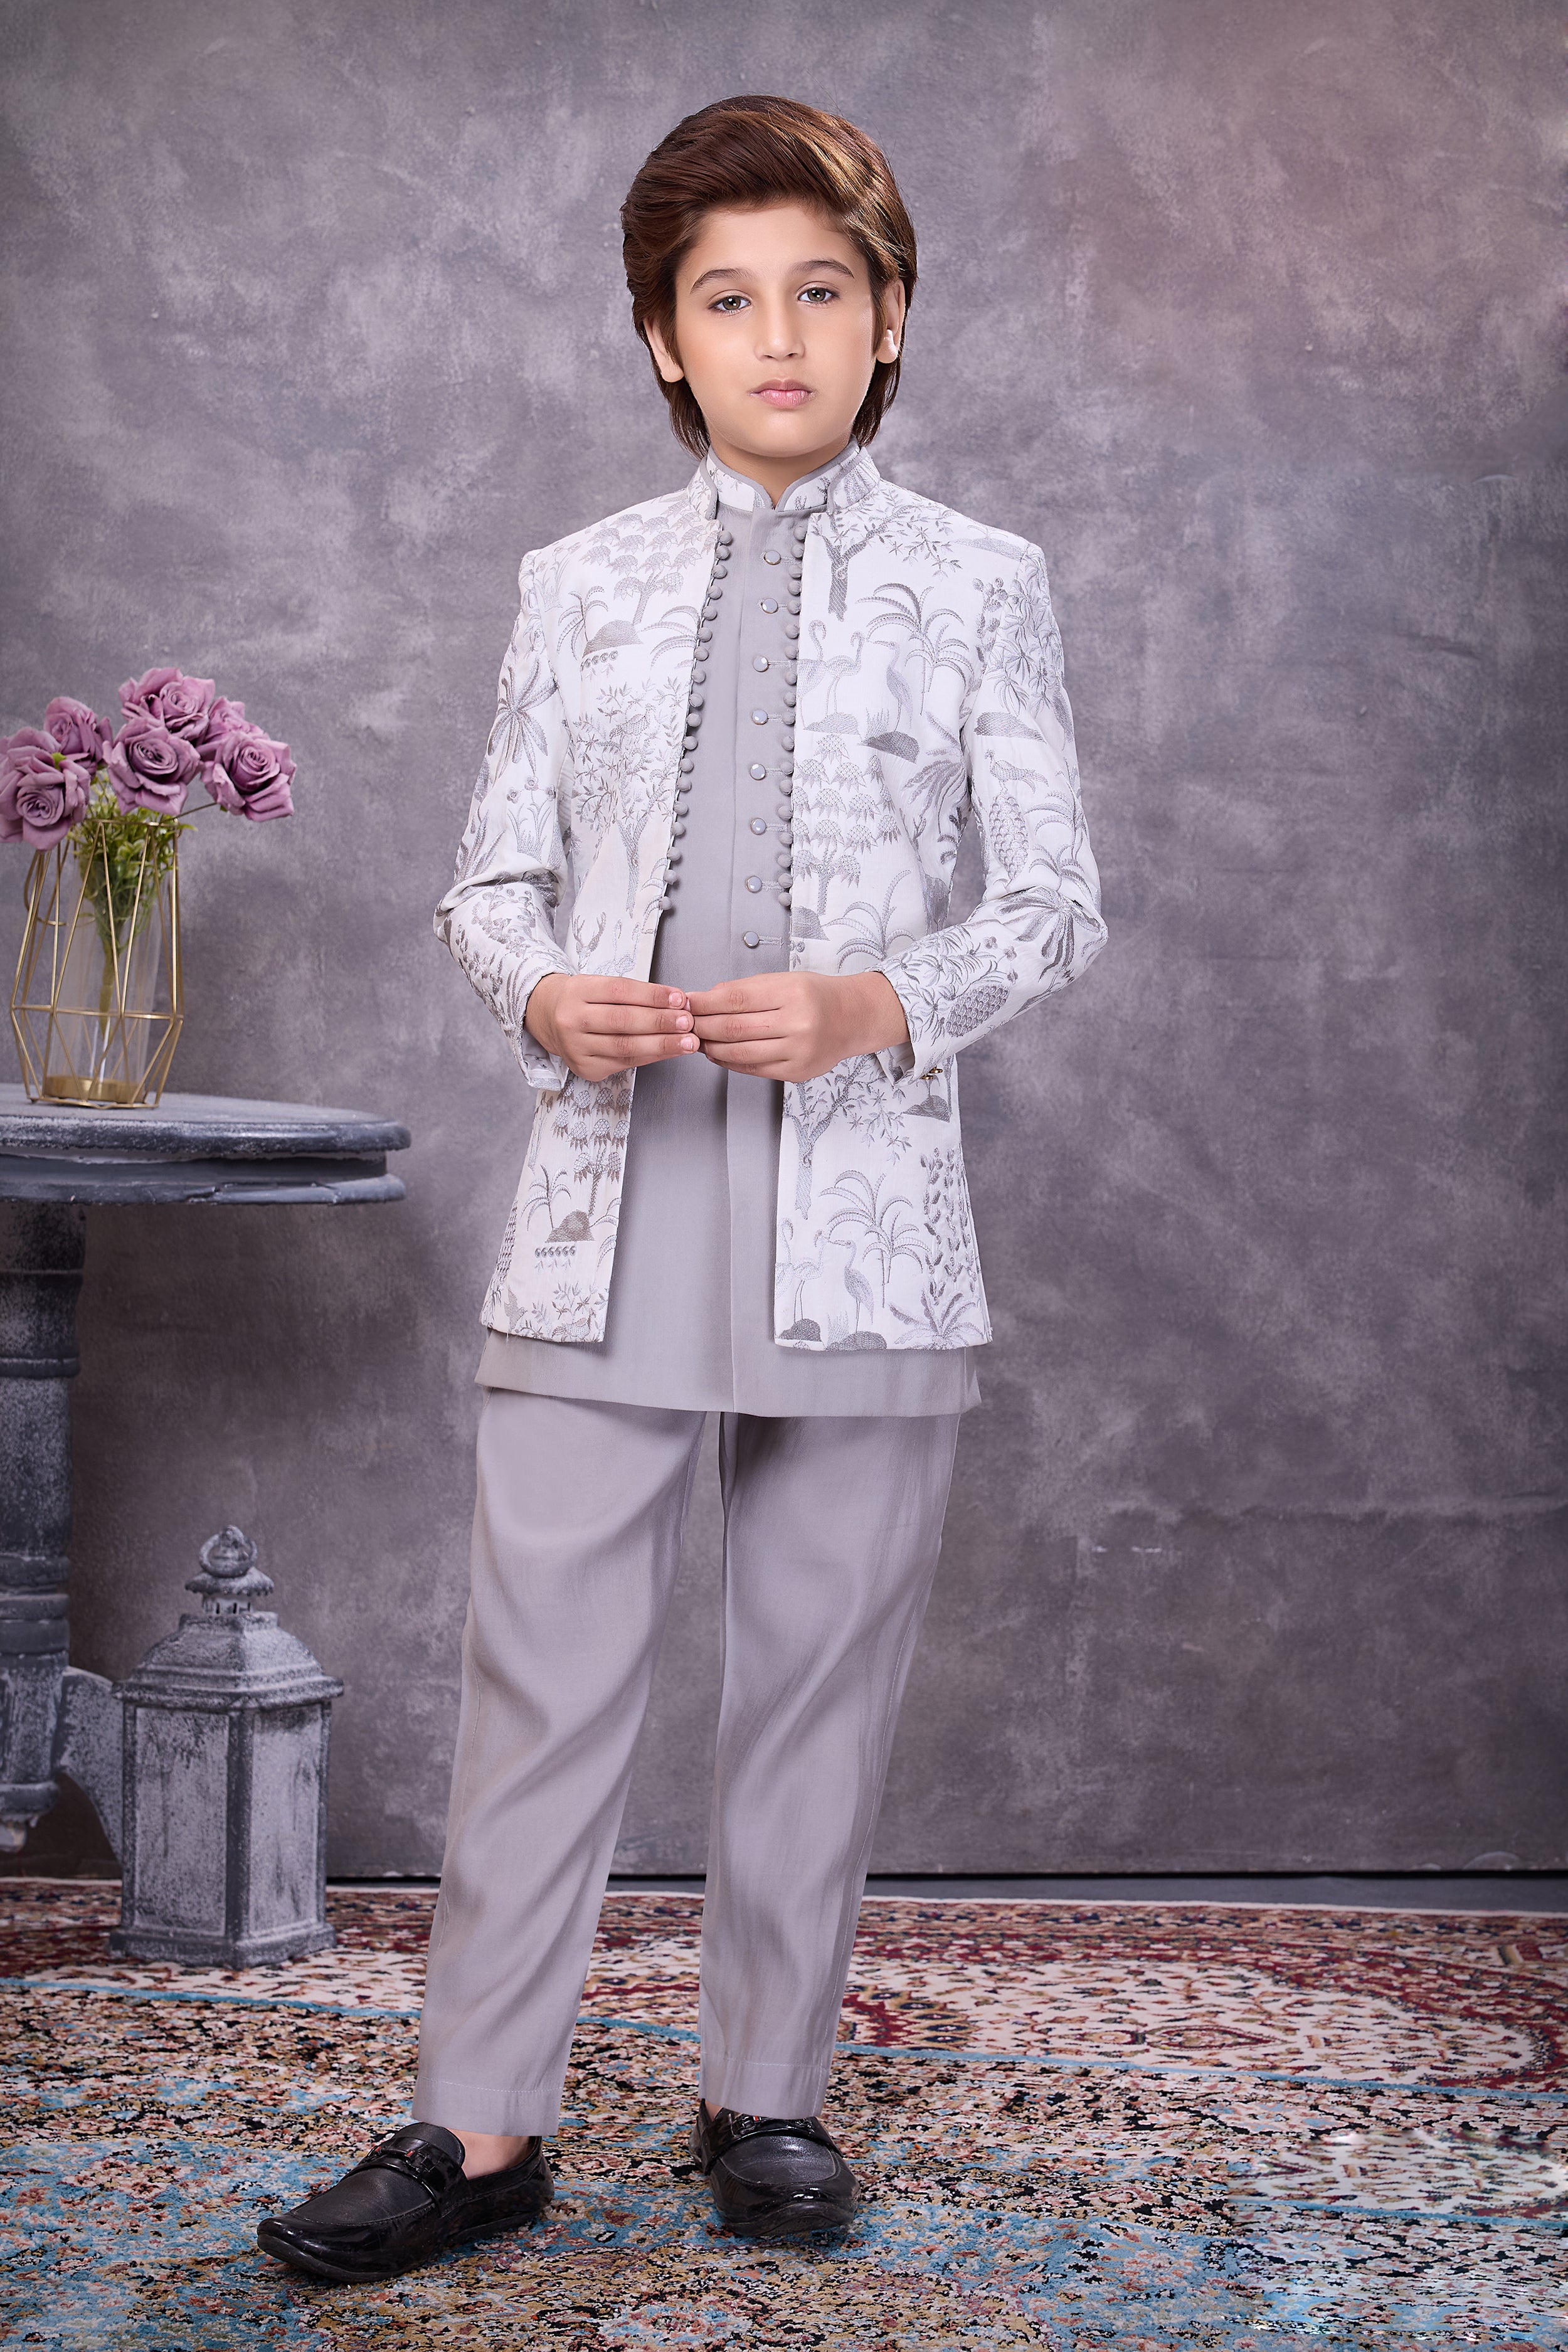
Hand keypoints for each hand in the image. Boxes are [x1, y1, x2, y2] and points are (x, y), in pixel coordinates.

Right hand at [524, 973, 698, 1080]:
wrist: (545, 1017)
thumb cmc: (582, 999)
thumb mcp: (599, 985)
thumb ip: (633, 993)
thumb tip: (677, 1003)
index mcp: (578, 991)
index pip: (621, 991)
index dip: (653, 995)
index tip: (680, 998)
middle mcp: (572, 1020)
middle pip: (623, 1021)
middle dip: (661, 1022)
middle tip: (688, 1022)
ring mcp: (576, 1047)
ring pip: (625, 1047)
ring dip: (662, 1045)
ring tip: (688, 1042)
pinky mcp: (585, 1068)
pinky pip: (624, 1062)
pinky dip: (651, 1057)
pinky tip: (669, 1052)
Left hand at [686, 970, 908, 1081]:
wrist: (853, 1018)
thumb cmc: (816, 995)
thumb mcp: (785, 980)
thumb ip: (746, 990)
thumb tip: (705, 999)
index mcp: (792, 992)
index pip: (735, 999)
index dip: (704, 1002)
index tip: (686, 1003)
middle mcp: (797, 1022)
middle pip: (733, 1027)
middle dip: (702, 1026)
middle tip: (685, 1024)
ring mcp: (798, 1051)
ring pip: (739, 1052)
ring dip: (712, 1047)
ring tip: (699, 1040)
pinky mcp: (797, 1072)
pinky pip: (754, 1068)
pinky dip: (731, 1062)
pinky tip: (720, 1054)